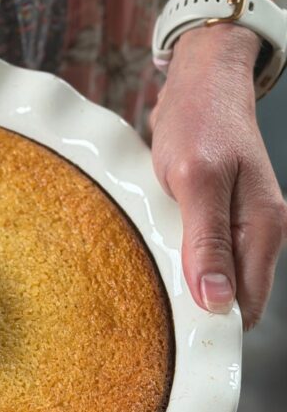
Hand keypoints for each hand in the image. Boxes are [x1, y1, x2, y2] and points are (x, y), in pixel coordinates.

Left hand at [150, 25, 286, 328]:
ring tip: (147, 279)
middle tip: (151, 306)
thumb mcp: (197, 179)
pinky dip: (175, 259)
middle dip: (196, 306)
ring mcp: (236, 225)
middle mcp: (256, 232)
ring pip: (212, 277)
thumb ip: (207, 240)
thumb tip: (217, 302)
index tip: (174, 332)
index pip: (247, 305)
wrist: (199, 80)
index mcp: (263, 228)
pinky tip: (151, 255)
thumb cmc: (199, 120)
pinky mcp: (214, 216)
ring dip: (182, 282)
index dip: (213, 323)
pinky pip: (198, 254)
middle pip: (230, 297)